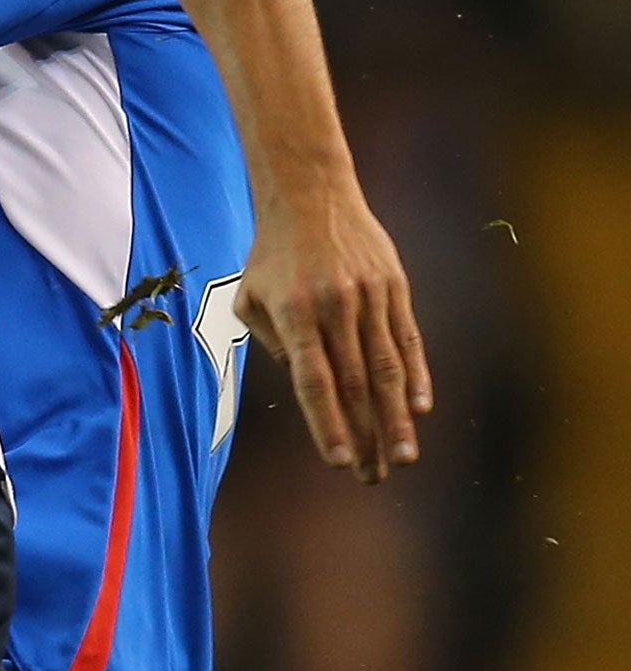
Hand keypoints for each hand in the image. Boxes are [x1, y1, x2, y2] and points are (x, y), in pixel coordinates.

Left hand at [234, 192, 431, 483]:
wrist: (310, 193)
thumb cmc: (272, 253)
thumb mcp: (251, 296)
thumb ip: (274, 344)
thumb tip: (309, 388)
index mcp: (293, 313)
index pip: (313, 382)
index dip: (327, 424)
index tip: (340, 463)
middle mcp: (333, 308)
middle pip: (354, 385)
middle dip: (365, 436)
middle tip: (375, 477)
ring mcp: (368, 297)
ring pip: (386, 369)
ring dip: (395, 419)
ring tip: (403, 458)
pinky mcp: (394, 287)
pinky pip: (407, 339)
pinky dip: (416, 376)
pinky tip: (419, 409)